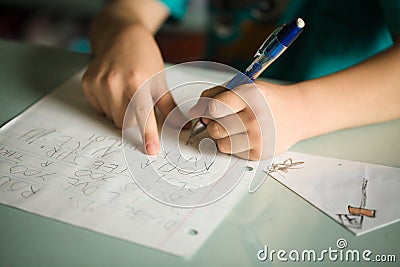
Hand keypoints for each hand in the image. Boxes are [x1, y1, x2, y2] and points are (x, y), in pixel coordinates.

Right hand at [82, 24, 186, 154]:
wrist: (121, 35)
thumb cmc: (143, 56)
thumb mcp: (160, 81)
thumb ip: (169, 107)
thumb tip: (181, 126)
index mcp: (137, 81)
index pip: (143, 115)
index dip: (148, 134)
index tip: (151, 149)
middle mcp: (115, 83)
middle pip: (125, 122)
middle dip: (135, 118)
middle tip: (138, 101)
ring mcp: (99, 83)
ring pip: (112, 117)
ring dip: (121, 112)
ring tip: (126, 91)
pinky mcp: (88, 84)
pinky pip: (100, 109)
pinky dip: (109, 105)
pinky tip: (114, 88)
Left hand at [190, 81, 303, 159]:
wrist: (297, 112)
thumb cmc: (266, 99)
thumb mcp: (244, 87)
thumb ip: (216, 95)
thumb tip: (194, 112)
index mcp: (250, 95)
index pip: (214, 108)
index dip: (207, 110)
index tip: (211, 110)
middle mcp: (255, 117)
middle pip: (215, 128)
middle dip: (214, 124)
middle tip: (225, 119)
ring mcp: (259, 137)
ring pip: (221, 144)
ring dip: (222, 137)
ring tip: (234, 128)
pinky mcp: (260, 153)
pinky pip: (232, 153)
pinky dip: (233, 145)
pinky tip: (244, 136)